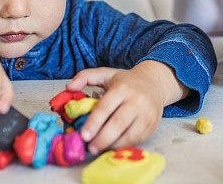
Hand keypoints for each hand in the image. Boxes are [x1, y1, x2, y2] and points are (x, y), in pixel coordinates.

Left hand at [66, 61, 181, 154]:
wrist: (154, 83)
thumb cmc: (127, 81)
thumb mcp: (106, 74)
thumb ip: (85, 77)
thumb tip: (68, 87)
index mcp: (122, 88)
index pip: (105, 107)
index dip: (93, 123)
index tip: (83, 135)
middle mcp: (136, 100)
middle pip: (117, 123)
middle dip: (102, 139)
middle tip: (90, 147)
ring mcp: (147, 113)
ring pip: (129, 135)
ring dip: (112, 145)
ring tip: (100, 148)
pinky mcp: (152, 124)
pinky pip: (137, 139)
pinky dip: (124, 145)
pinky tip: (113, 145)